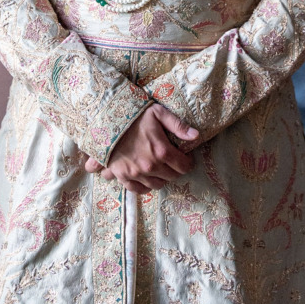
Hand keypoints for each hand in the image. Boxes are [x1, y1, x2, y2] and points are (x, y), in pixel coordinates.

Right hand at [84, 103, 198, 193]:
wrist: (107, 120)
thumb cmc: (135, 115)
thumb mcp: (158, 113)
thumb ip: (178, 125)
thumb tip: (196, 135)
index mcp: (161, 150)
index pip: (183, 166)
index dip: (187, 162)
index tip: (185, 158)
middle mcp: (150, 165)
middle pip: (172, 177)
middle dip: (175, 169)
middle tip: (173, 161)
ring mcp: (136, 173)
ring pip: (157, 185)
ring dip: (161, 178)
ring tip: (160, 168)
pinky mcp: (123, 176)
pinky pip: (138, 190)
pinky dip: (145, 187)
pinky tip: (147, 178)